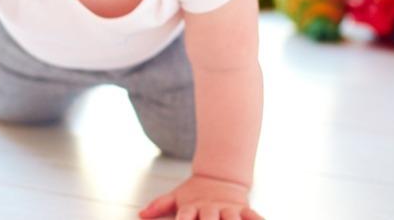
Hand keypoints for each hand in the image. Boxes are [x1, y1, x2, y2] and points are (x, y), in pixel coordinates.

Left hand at [138, 174, 263, 219]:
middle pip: (209, 219)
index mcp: (192, 207)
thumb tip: (140, 214)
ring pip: (231, 219)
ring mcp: (228, 208)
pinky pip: (253, 216)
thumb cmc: (194, 195)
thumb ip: (159, 206)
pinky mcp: (243, 208)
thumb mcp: (176, 198)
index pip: (184, 218)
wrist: (220, 177)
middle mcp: (210, 208)